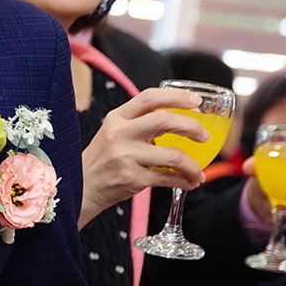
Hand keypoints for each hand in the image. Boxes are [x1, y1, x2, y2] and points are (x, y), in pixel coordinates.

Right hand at [77, 88, 209, 226]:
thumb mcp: (113, 133)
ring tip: (199, 171)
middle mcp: (119, 134)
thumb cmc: (103, 160)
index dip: (176, 97)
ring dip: (193, 165)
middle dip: (192, 127)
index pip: (149, 98)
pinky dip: (184, 181)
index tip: (196, 102)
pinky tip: (189, 182)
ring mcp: (125, 157)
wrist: (80, 188)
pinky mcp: (131, 179)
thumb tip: (180, 118)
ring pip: (173, 155)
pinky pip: (168, 178)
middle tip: (204, 136)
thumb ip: (139, 123)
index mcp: (117, 118)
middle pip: (164, 120)